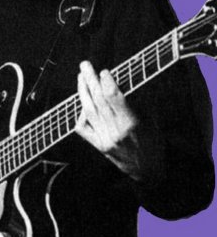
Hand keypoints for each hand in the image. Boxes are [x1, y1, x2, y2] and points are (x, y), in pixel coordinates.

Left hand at [75, 61, 144, 179]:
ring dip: (83, 92)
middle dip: (91, 80)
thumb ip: (136, 103)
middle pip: (99, 100)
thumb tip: (120, 84)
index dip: (107, 81)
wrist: (149, 171)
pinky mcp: (99, 146)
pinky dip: (81, 114)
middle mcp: (115, 131)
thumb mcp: (151, 120)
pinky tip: (82, 103)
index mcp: (131, 123)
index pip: (113, 97)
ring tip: (81, 77)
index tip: (105, 71)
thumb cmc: (154, 143)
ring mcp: (105, 139)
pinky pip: (84, 128)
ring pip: (89, 111)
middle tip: (85, 65)